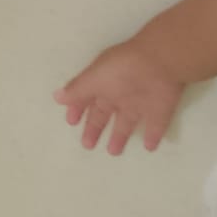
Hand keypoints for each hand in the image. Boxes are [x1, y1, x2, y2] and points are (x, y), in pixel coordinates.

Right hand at [54, 37, 184, 155]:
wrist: (159, 64)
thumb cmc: (122, 69)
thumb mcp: (94, 78)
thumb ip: (78, 90)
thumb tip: (57, 98)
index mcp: (103, 83)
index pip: (87, 98)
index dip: (78, 109)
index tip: (71, 122)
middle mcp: (120, 93)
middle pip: (104, 114)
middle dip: (94, 128)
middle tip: (87, 145)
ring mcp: (140, 103)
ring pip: (127, 123)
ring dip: (120, 136)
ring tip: (113, 152)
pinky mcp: (159, 112)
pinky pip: (155, 127)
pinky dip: (152, 137)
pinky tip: (149, 148)